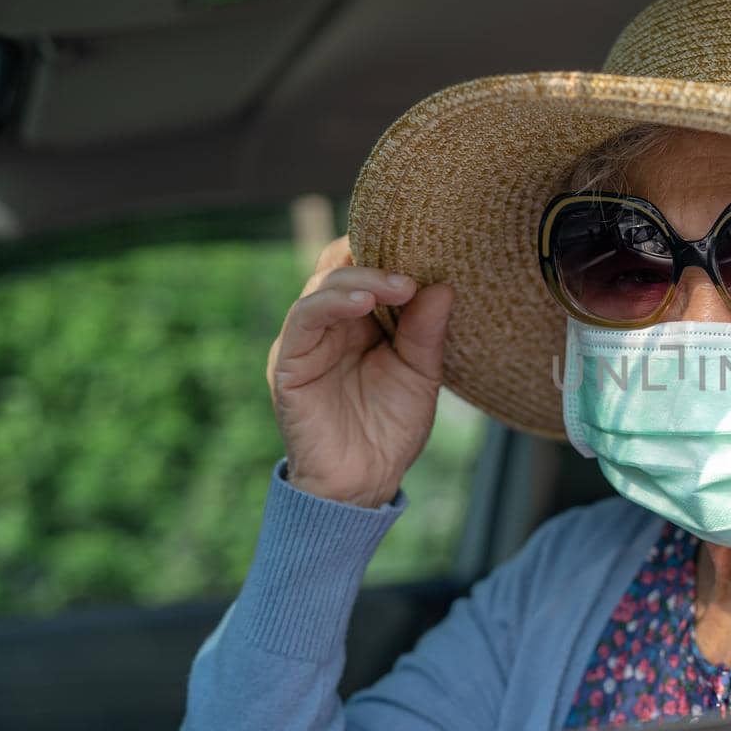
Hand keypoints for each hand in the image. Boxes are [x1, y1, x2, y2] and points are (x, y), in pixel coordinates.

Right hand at [267, 236, 454, 507]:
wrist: (363, 484)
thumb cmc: (391, 428)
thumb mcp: (420, 374)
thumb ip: (426, 331)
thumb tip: (443, 285)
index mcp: (357, 321)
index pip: (362, 267)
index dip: (388, 251)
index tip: (428, 246)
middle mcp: (328, 324)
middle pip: (339, 267)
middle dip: (378, 260)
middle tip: (416, 266)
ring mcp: (305, 341)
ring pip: (322, 287)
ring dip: (362, 281)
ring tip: (400, 286)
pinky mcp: (287, 363)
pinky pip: (304, 320)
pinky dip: (332, 304)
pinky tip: (363, 303)